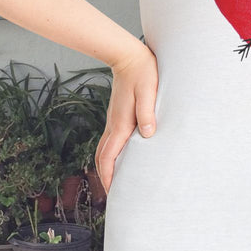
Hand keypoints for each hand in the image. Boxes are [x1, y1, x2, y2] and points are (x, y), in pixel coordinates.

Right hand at [94, 42, 158, 192]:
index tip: (111, 192)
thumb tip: (147, 134)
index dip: (108, 175)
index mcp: (121, 123)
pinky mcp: (118, 116)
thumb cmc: (143, 72)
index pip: (109, 156)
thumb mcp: (148, 91)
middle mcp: (114, 125)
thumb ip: (147, 112)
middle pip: (102, 157)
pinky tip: (121, 158)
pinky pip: (110, 141)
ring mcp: (114, 120)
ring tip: (115, 182)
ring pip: (105, 149)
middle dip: (105, 177)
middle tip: (112, 195)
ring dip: (106, 167)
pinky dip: (111, 155)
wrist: (128, 56)